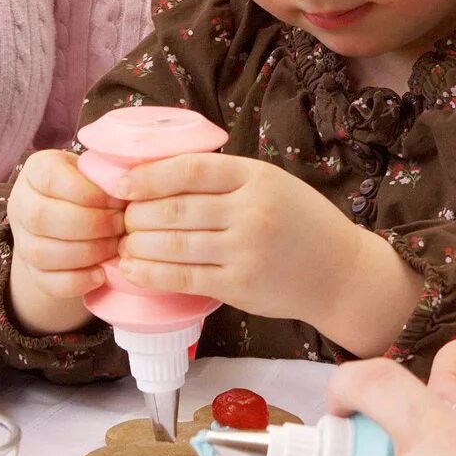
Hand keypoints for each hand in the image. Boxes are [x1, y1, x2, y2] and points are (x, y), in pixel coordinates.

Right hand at [6, 150, 123, 333]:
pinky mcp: (31, 271)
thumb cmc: (93, 187)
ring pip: (41, 253)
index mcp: (36, 170)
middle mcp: (20, 204)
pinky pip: (47, 282)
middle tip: (120, 226)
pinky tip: (101, 274)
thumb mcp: (98, 171)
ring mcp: (21, 240)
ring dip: (86, 253)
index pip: (50, 177)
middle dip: (90, 225)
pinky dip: (77, 282)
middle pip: (42, 217)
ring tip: (115, 247)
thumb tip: (129, 191)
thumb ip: (107, 175)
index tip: (118, 199)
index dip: (87, 192)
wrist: (73, 216)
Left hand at [114, 154, 416, 343]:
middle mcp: (250, 211)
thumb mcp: (270, 183)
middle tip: (115, 217)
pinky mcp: (240, 286)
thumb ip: (223, 177)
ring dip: (136, 244)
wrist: (341, 272)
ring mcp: (245, 251)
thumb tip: (158, 171)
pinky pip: (183, 278)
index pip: (189, 169)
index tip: (120, 183)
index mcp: (255, 176)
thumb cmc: (300, 222)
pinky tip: (132, 269)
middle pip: (174, 209)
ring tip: (118, 243)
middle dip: (135, 214)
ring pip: (173, 244)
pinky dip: (151, 273)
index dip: (148, 175)